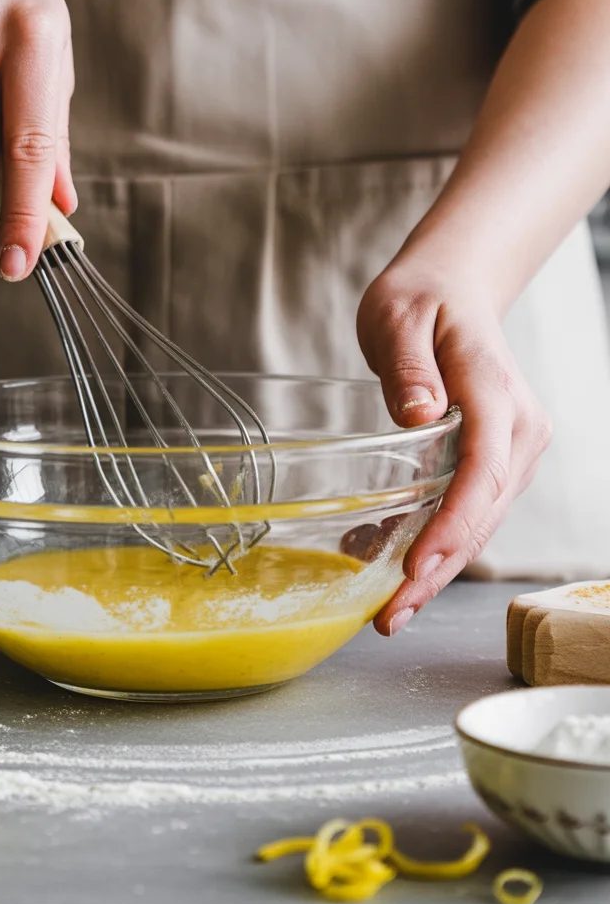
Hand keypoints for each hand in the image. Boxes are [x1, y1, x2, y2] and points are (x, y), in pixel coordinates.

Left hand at [356, 261, 551, 636]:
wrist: (452, 286)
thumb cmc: (422, 299)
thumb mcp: (400, 316)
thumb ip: (408, 366)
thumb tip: (421, 416)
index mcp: (498, 396)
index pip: (482, 473)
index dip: (451, 527)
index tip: (416, 568)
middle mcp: (517, 432)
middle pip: (481, 514)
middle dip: (436, 570)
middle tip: (389, 617)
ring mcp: (510, 450)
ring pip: (477, 523)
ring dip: (434, 568)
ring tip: (388, 610)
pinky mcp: (492, 460)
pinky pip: (465, 509)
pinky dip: (431, 540)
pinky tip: (385, 560)